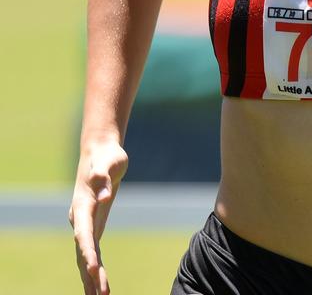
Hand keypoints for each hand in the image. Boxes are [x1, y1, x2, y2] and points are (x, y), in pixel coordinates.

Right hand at [70, 140, 128, 294]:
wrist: (100, 152)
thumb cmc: (107, 156)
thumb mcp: (108, 162)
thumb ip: (103, 177)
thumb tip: (103, 196)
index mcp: (83, 205)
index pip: (83, 232)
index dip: (87, 251)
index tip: (91, 268)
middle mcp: (80, 218)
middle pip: (83, 250)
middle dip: (90, 274)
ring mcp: (85, 222)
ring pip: (85, 255)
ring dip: (90, 276)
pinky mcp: (93, 223)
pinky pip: (92, 250)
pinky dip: (94, 267)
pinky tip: (98, 282)